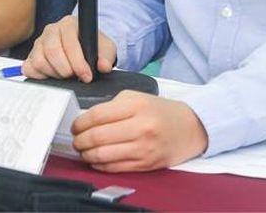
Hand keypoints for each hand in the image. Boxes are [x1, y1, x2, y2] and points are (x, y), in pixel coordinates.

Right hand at [21, 15, 115, 82]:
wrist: (84, 49)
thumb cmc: (93, 48)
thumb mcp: (106, 49)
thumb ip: (107, 57)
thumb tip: (103, 66)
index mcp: (69, 24)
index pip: (69, 43)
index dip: (78, 63)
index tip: (87, 76)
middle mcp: (51, 30)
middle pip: (52, 52)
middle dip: (66, 70)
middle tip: (75, 77)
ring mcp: (38, 42)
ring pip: (40, 61)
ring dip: (55, 74)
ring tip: (66, 75)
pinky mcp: (30, 55)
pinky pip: (30, 68)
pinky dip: (41, 76)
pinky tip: (53, 76)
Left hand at [72, 90, 208, 171]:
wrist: (190, 128)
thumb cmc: (160, 111)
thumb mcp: (138, 97)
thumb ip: (113, 105)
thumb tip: (87, 119)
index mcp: (137, 106)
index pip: (97, 115)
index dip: (80, 122)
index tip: (75, 126)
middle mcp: (141, 127)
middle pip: (97, 136)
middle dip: (80, 140)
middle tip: (76, 140)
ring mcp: (144, 148)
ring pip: (103, 155)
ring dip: (86, 154)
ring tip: (83, 150)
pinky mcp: (146, 164)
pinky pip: (114, 167)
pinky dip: (99, 164)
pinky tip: (95, 159)